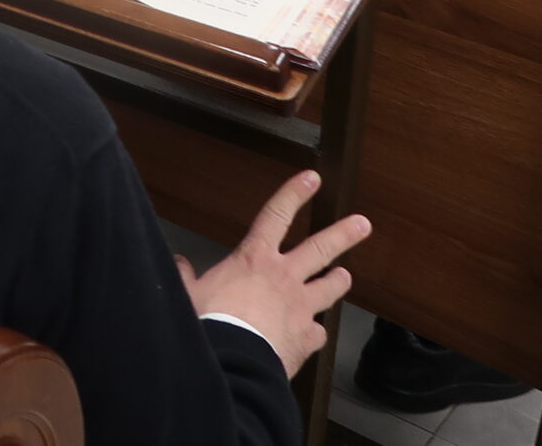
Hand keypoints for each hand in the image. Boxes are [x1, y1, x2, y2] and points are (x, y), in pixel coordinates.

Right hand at [176, 171, 369, 377]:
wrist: (233, 362)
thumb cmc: (209, 322)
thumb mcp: (187, 294)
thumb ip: (185, 277)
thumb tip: (179, 265)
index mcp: (254, 259)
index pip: (276, 215)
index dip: (295, 194)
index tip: (312, 178)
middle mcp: (284, 277)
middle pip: (320, 249)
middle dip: (343, 234)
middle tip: (363, 224)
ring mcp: (301, 308)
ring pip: (330, 287)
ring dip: (339, 280)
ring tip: (345, 275)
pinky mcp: (307, 337)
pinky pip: (318, 331)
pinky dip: (314, 332)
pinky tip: (312, 335)